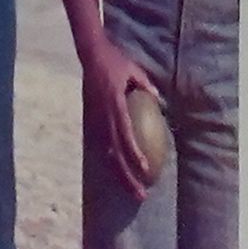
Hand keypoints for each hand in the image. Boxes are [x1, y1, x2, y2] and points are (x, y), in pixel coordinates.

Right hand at [82, 40, 164, 194]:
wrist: (89, 54)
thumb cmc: (114, 60)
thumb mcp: (133, 70)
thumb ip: (145, 85)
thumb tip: (158, 100)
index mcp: (114, 104)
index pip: (125, 135)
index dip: (134, 155)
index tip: (145, 170)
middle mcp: (103, 117)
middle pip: (115, 154)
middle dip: (128, 176)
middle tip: (141, 194)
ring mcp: (95, 121)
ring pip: (107, 156)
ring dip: (120, 176)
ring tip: (133, 192)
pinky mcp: (91, 122)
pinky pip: (101, 148)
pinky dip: (110, 164)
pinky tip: (119, 177)